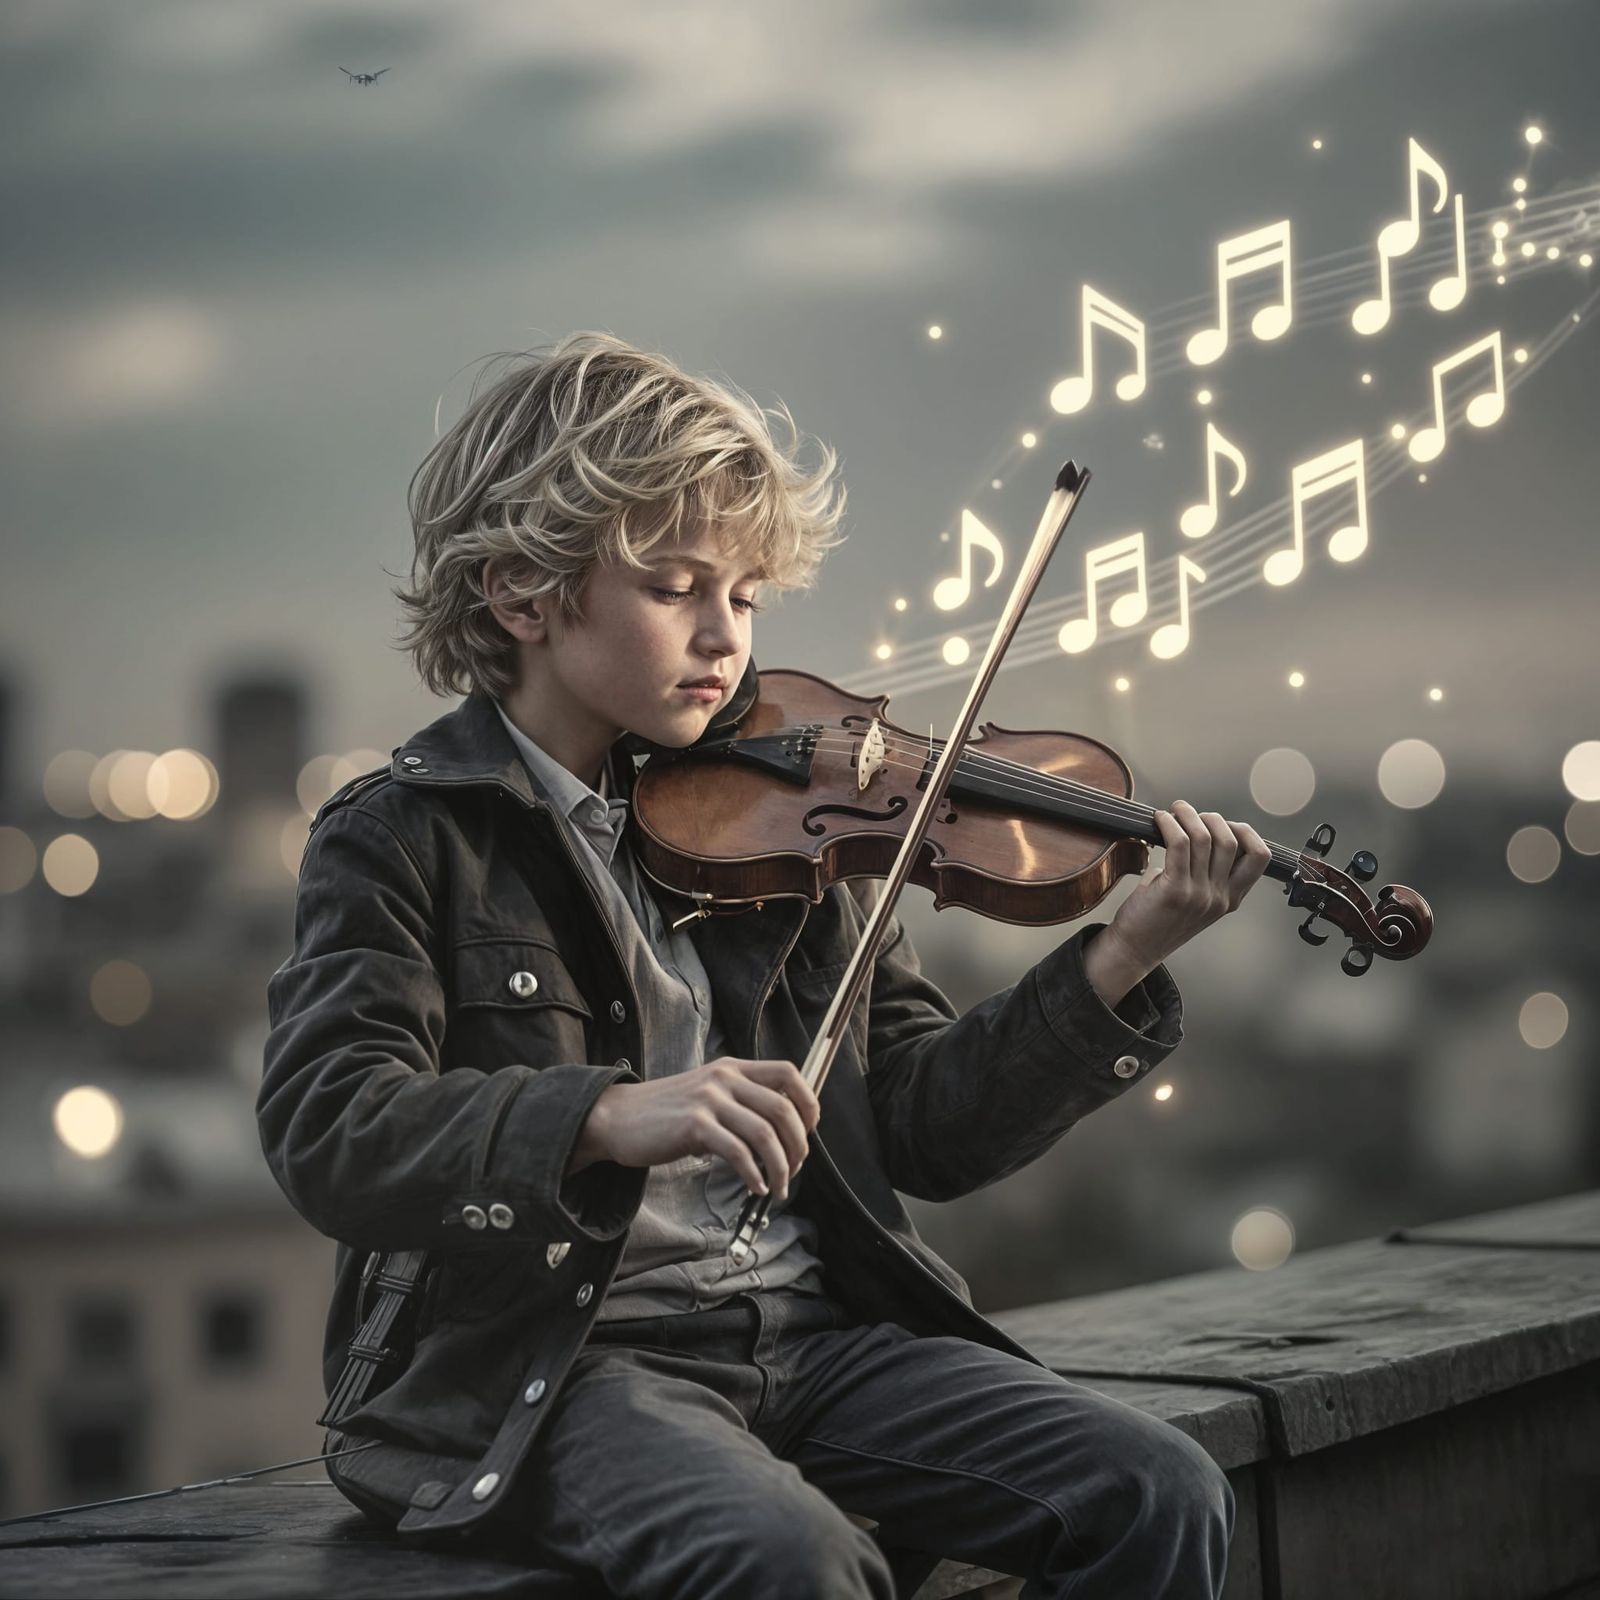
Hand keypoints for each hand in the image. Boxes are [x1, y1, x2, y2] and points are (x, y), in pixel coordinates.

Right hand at [589, 1057, 820, 1200]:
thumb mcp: (708, 1093)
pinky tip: (755, 1187)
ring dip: (780, 1167)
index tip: (809, 1131)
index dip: (808, 1103)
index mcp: (733, 1068)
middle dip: (798, 1145)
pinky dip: (754, 1175)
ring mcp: (709, 1100)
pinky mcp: (695, 1125)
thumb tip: (782, 1132)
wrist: (619, 1117)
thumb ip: (741, 1102)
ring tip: (778, 1188)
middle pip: (784, 1108)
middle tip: (794, 1170)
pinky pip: (738, 1153)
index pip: (789, 1073)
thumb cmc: (667, 1113)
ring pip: (765, 1134)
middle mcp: (725, 1078)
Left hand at [1103, 799, 1271, 971]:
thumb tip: (1198, 831)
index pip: (1259, 857)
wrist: (1135, 950)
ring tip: (1173, 811)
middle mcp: (1220, 897)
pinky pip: (1178, 843)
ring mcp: (1199, 895)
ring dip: (1187, 815)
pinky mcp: (1175, 890)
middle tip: (1190, 814)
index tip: (1224, 823)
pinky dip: (1169, 824)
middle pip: (1230, 840)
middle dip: (1211, 818)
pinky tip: (1159, 820)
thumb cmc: (1158, 920)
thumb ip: (1204, 872)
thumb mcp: (1196, 900)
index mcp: (1230, 899)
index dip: (1246, 832)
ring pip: (1204, 837)